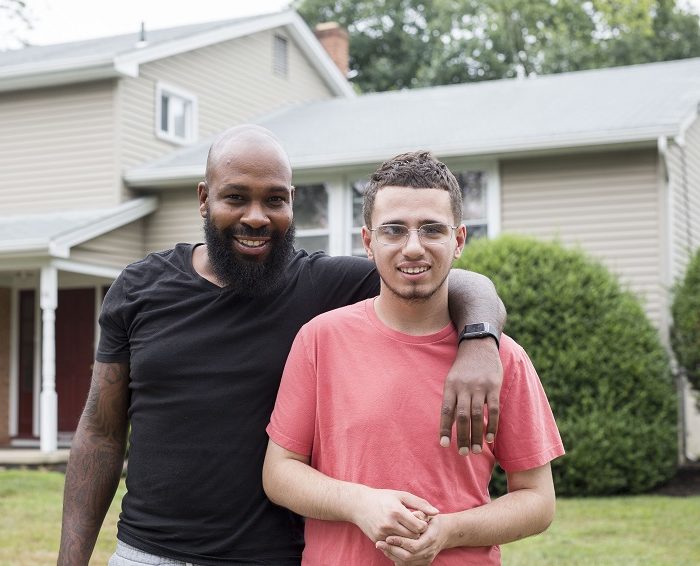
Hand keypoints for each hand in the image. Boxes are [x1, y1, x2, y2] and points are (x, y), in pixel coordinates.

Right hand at [352, 488, 438, 542]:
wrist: (359, 504)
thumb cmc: (383, 497)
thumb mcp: (401, 496)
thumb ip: (420, 503)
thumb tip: (436, 512)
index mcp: (396, 511)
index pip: (419, 526)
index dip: (423, 525)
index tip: (420, 520)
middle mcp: (389, 523)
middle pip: (413, 537)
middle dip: (417, 533)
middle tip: (415, 526)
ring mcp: (382, 533)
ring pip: (404, 543)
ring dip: (408, 538)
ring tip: (407, 529)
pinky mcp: (377, 539)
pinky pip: (393, 545)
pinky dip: (398, 541)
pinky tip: (397, 533)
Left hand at [376, 514, 448, 564]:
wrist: (444, 532)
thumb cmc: (432, 520)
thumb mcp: (427, 514)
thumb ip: (421, 513)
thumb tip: (414, 515)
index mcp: (431, 538)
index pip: (414, 545)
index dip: (400, 542)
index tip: (388, 537)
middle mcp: (429, 551)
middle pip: (408, 556)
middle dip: (392, 550)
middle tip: (379, 543)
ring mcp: (426, 559)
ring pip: (406, 563)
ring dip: (392, 555)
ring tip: (382, 547)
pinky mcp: (423, 563)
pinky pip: (407, 565)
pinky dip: (396, 559)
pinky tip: (388, 551)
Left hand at [439, 337, 501, 453]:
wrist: (478, 345)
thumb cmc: (463, 367)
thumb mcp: (452, 380)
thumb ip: (451, 400)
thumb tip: (448, 424)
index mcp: (450, 386)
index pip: (446, 411)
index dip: (444, 429)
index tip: (444, 445)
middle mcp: (464, 387)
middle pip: (462, 416)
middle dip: (462, 437)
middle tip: (462, 453)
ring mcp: (479, 387)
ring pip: (477, 416)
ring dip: (476, 435)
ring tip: (475, 451)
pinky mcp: (494, 386)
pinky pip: (493, 410)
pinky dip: (491, 425)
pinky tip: (489, 438)